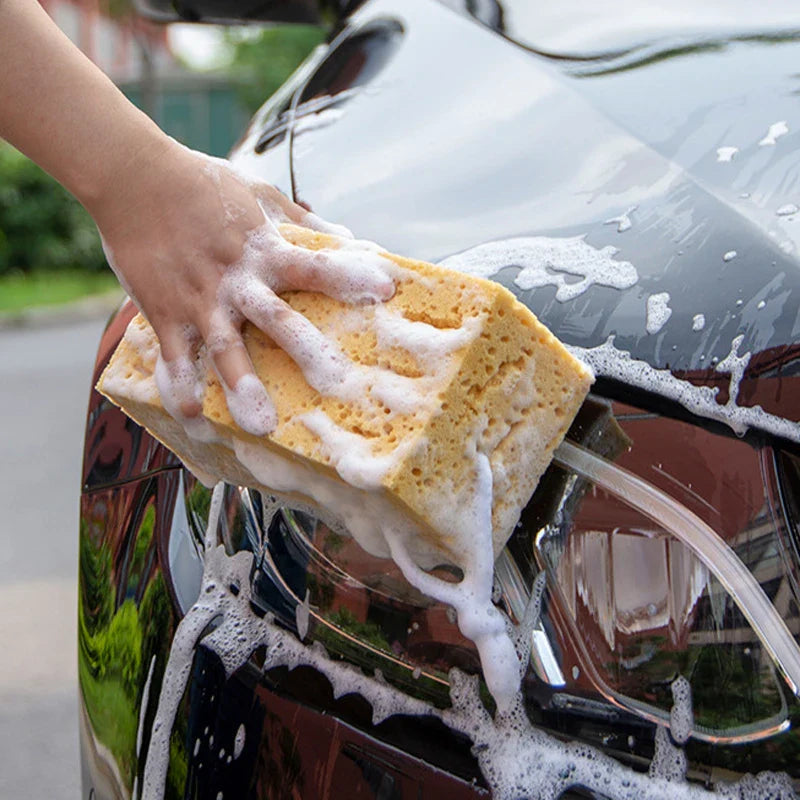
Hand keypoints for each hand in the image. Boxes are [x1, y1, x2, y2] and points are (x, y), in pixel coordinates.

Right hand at [94, 139, 393, 437]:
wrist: (134, 177)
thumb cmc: (203, 184)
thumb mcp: (259, 193)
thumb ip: (304, 221)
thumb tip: (350, 238)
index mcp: (264, 250)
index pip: (315, 265)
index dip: (349, 277)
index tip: (386, 290)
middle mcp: (237, 280)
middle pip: (277, 319)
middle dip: (305, 349)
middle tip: (334, 383)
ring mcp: (200, 300)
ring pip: (224, 348)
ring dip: (241, 384)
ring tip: (259, 425)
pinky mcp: (164, 312)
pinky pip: (175, 356)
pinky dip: (181, 387)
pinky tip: (193, 419)